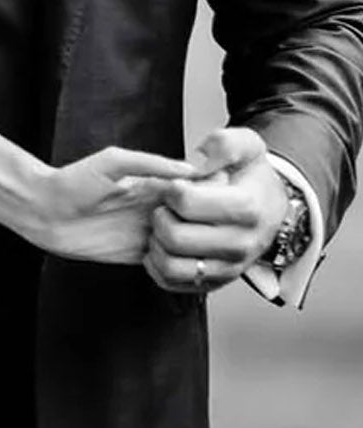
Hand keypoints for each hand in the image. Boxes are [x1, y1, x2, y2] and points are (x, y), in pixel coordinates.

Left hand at [33, 147, 204, 263]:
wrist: (44, 212)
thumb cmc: (72, 181)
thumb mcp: (112, 162)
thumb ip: (148, 163)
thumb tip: (188, 168)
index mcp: (155, 184)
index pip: (198, 192)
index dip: (209, 199)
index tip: (209, 204)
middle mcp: (158, 209)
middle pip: (200, 222)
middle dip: (201, 228)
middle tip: (185, 227)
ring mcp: (152, 234)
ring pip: (189, 247)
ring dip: (188, 250)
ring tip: (168, 243)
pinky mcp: (141, 256)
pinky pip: (171, 266)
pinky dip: (175, 268)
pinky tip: (163, 261)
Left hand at [144, 127, 288, 294]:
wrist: (270, 209)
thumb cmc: (251, 176)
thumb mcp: (247, 145)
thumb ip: (224, 144)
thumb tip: (199, 162)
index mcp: (246, 208)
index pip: (185, 201)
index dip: (171, 188)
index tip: (178, 184)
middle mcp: (240, 244)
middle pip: (174, 236)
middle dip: (160, 215)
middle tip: (167, 206)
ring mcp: (228, 268)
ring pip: (170, 266)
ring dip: (156, 243)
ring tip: (165, 226)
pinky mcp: (215, 283)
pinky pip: (171, 282)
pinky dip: (158, 264)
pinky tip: (164, 244)